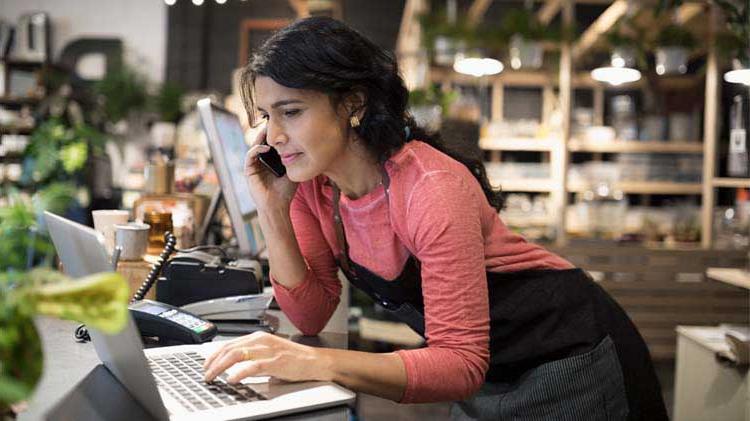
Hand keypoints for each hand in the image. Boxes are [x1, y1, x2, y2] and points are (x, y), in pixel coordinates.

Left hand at [203, 332, 330, 383]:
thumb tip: (231, 364)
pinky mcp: (275, 362)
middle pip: (229, 349)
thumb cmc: (294, 359)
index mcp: (258, 337)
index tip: (206, 365)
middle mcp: (261, 340)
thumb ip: (252, 354)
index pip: (229, 343)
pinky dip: (240, 373)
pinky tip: (232, 379)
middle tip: (206, 374)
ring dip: (220, 367)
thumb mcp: (269, 352)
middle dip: (213, 363)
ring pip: (237, 355)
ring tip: (213, 377)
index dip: (214, 355)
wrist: (315, 361)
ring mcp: (268, 350)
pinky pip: (253, 366)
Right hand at [244, 127, 297, 211]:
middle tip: (274, 121)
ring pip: (255, 145)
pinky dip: (257, 149)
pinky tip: (266, 147)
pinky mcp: (248, 170)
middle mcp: (260, 161)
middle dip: (267, 131)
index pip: (271, 143)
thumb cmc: (286, 191)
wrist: (277, 206)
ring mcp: (254, 165)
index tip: (282, 125)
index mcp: (270, 160)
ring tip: (269, 130)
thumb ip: (296, 160)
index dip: (275, 134)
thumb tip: (308, 148)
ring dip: (261, 137)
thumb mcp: (293, 171)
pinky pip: (250, 156)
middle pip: (261, 141)